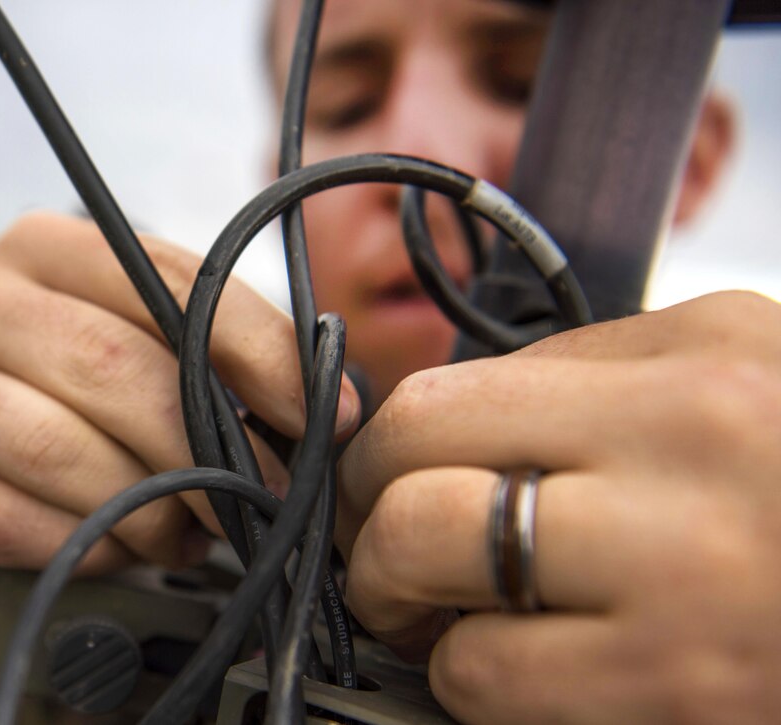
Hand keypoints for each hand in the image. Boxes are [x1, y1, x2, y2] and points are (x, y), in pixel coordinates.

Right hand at [0, 213, 360, 573]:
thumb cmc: (67, 384)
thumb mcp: (137, 337)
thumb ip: (215, 350)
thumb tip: (327, 409)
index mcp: (41, 245)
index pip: (169, 281)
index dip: (259, 352)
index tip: (318, 419)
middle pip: (113, 368)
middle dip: (205, 448)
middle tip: (259, 498)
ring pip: (62, 452)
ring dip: (148, 508)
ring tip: (187, 530)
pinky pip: (14, 523)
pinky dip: (86, 546)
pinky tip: (117, 546)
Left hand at [337, 291, 780, 722]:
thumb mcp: (736, 370)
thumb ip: (590, 376)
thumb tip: (441, 422)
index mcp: (694, 361)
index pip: (443, 393)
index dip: (376, 447)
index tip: (372, 477)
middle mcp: (690, 453)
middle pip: (415, 473)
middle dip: (364, 521)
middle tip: (380, 548)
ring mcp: (690, 579)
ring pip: (432, 570)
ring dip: (406, 602)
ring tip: (441, 608)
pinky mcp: (687, 689)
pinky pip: (489, 681)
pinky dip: (469, 677)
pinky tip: (516, 665)